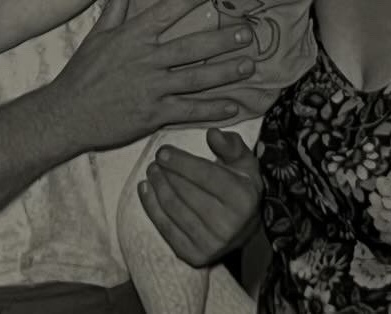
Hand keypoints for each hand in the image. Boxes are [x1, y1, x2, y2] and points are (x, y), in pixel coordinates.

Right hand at [49, 0, 257, 152]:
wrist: (67, 114)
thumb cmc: (83, 72)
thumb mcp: (98, 34)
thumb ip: (116, 6)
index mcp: (133, 37)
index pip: (166, 11)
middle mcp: (146, 60)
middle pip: (192, 46)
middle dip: (222, 39)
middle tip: (247, 33)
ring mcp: (152, 88)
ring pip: (196, 78)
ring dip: (225, 72)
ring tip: (248, 66)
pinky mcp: (154, 114)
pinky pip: (189, 110)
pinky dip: (212, 109)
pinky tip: (233, 106)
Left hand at [139, 128, 262, 266]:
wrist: (244, 227)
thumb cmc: (240, 186)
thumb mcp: (243, 162)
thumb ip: (229, 145)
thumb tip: (212, 133)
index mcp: (243, 199)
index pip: (205, 176)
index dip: (181, 162)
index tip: (162, 152)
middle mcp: (229, 225)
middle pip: (186, 192)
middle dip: (166, 173)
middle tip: (155, 161)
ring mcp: (212, 244)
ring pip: (174, 209)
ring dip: (157, 187)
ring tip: (151, 172)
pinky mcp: (196, 256)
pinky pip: (166, 229)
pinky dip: (151, 207)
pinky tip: (145, 190)